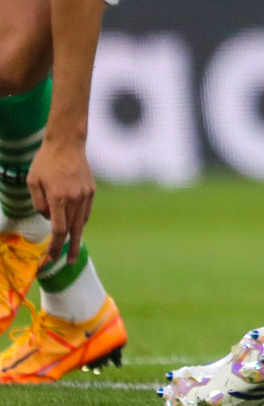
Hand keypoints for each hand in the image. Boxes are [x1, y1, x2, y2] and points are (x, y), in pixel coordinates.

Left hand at [29, 138, 92, 264]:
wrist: (67, 143)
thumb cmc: (45, 162)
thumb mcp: (32, 182)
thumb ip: (38, 204)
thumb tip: (48, 218)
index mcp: (58, 198)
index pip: (58, 230)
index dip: (54, 247)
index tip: (50, 258)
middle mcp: (74, 199)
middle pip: (72, 230)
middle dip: (66, 248)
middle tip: (65, 262)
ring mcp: (85, 195)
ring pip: (81, 222)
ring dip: (76, 237)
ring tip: (73, 250)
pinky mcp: (91, 190)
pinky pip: (86, 211)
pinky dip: (81, 221)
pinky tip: (76, 227)